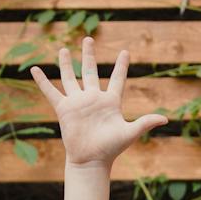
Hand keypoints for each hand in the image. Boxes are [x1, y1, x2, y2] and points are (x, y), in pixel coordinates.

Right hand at [30, 39, 166, 168]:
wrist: (91, 160)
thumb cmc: (111, 148)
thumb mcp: (130, 133)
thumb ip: (145, 123)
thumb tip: (166, 119)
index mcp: (111, 102)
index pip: (118, 79)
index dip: (122, 66)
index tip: (125, 52)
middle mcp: (93, 98)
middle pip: (91, 71)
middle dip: (89, 55)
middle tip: (88, 39)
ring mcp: (78, 102)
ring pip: (70, 78)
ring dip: (67, 64)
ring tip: (64, 49)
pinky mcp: (64, 109)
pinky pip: (51, 92)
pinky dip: (42, 81)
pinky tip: (34, 69)